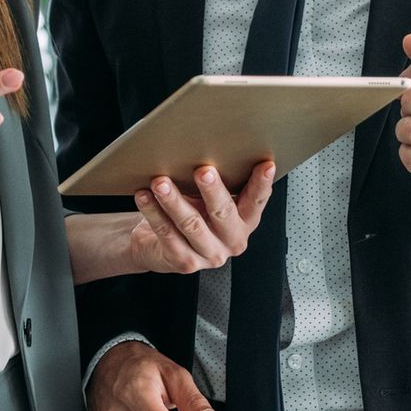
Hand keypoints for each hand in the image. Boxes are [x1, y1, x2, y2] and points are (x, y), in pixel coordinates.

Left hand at [126, 161, 275, 274]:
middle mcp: (232, 240)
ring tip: (160, 182)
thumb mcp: (206, 199)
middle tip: (203, 170)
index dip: (262, 184)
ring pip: (191, 224)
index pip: (256, 202)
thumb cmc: (189, 214)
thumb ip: (215, 183)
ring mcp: (209, 254)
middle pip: (223, 213)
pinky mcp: (185, 262)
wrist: (158, 246)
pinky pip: (167, 234)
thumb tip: (208, 148)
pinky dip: (154, 212)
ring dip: (174, 200)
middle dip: (212, 190)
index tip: (265, 165)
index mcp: (244, 222)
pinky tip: (144, 196)